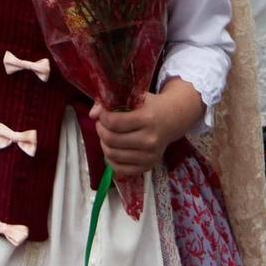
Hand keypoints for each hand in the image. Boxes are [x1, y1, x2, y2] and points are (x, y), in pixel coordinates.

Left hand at [90, 78, 204, 177]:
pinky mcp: (148, 166)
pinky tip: (111, 148)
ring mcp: (149, 156)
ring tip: (106, 135)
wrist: (173, 120)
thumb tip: (92, 115)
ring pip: (113, 155)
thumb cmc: (151, 106)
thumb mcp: (135, 97)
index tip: (102, 113)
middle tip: (101, 124)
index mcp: (147, 119)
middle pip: (111, 139)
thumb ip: (110, 102)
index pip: (114, 122)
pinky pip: (120, 168)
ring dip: (103, 144)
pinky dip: (110, 159)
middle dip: (100, 130)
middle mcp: (150, 140)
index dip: (102, 117)